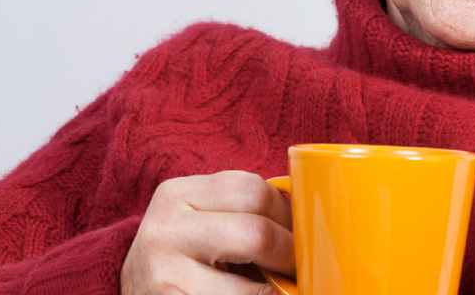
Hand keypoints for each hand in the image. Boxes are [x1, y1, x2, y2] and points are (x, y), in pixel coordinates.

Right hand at [121, 171, 293, 294]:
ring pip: (252, 288)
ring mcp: (164, 275)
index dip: (288, 216)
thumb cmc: (182, 260)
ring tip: (278, 289)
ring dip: (275, 292)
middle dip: (288, 256)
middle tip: (296, 271)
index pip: (253, 190)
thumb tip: (311, 222)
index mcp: (177, 194)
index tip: (300, 237)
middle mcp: (166, 230)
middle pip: (256, 233)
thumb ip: (242, 213)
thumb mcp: (202, 223)